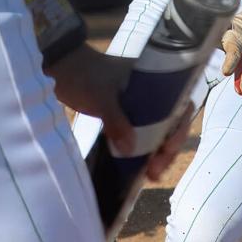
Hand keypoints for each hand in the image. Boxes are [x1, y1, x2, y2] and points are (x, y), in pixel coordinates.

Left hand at [51, 45, 194, 180]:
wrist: (60, 67)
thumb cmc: (84, 76)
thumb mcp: (101, 99)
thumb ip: (116, 121)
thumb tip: (131, 149)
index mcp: (156, 84)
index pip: (181, 108)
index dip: (180, 129)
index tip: (168, 148)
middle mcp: (154, 96)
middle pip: (172, 125)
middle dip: (168, 149)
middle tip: (156, 170)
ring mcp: (140, 106)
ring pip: (159, 132)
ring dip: (157, 154)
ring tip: (150, 174)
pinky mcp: (126, 115)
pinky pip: (142, 135)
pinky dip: (143, 150)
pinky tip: (140, 166)